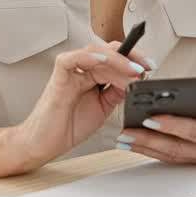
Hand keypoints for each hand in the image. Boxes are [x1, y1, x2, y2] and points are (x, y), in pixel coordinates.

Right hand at [0, 42, 152, 172]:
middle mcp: (82, 70)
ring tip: (134, 69)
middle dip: (131, 58)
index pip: (116, 59)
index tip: (152, 66)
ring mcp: (70, 71)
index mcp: (93, 76)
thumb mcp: (103, 108)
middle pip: (109, 52)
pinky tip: (105, 59)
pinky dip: (89, 55)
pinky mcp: (58, 76)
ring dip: (118, 60)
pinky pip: (73, 58)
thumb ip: (117, 92)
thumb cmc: (67, 127)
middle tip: (147, 67)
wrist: (43, 144)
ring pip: (96, 52)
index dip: (134, 60)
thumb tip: (137, 80)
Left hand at [117, 90, 195, 165]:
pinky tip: (139, 144)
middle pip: (174, 147)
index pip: (192, 131)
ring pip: (170, 154)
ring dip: (146, 148)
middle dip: (148, 141)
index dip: (171, 125)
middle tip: (126, 134)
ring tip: (125, 140)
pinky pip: (173, 155)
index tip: (151, 118)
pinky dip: (154, 150)